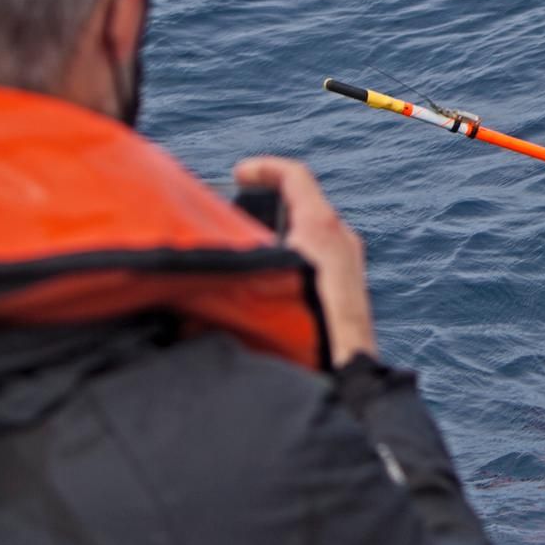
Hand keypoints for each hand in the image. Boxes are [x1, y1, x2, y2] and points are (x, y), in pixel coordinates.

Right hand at [233, 157, 377, 366]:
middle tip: (235, 219)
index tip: (239, 173)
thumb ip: (230, 267)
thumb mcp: (261, 285)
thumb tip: (191, 272)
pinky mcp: (352, 292)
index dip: (264, 168)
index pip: (296, 177)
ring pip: (313, 236)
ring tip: (247, 257)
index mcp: (323, 229)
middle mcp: (343, 241)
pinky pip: (321, 262)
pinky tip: (270, 286)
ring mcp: (352, 266)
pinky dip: (296, 260)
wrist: (347, 376)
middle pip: (304, 206)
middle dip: (269, 205)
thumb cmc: (307, 331)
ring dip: (281, 236)